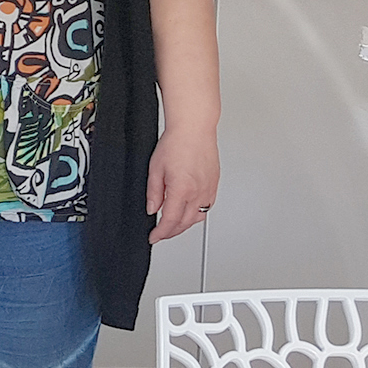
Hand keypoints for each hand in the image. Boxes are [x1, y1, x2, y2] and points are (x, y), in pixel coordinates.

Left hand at [146, 127, 218, 242]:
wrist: (194, 129)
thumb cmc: (176, 143)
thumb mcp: (155, 169)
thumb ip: (154, 192)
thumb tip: (152, 209)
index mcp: (182, 190)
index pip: (171, 221)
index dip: (161, 233)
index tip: (154, 237)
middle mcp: (198, 192)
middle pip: (185, 223)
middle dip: (171, 232)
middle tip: (160, 234)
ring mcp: (209, 189)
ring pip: (197, 217)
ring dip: (184, 225)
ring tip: (172, 226)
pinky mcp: (214, 185)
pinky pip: (206, 207)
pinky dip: (196, 214)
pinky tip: (188, 212)